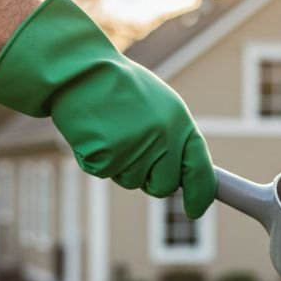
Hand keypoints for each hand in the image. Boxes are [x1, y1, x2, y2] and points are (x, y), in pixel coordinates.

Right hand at [0, 0, 215, 218]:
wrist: (80, 70)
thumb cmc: (118, 85)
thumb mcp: (157, 102)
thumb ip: (173, 135)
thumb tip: (181, 171)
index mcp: (179, 121)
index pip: (199, 169)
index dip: (200, 194)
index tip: (195, 210)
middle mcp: (163, 138)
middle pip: (164, 185)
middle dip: (150, 180)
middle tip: (132, 154)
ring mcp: (135, 150)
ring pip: (131, 181)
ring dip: (119, 165)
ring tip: (109, 130)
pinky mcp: (107, 158)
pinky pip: (104, 172)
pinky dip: (95, 158)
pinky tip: (93, 133)